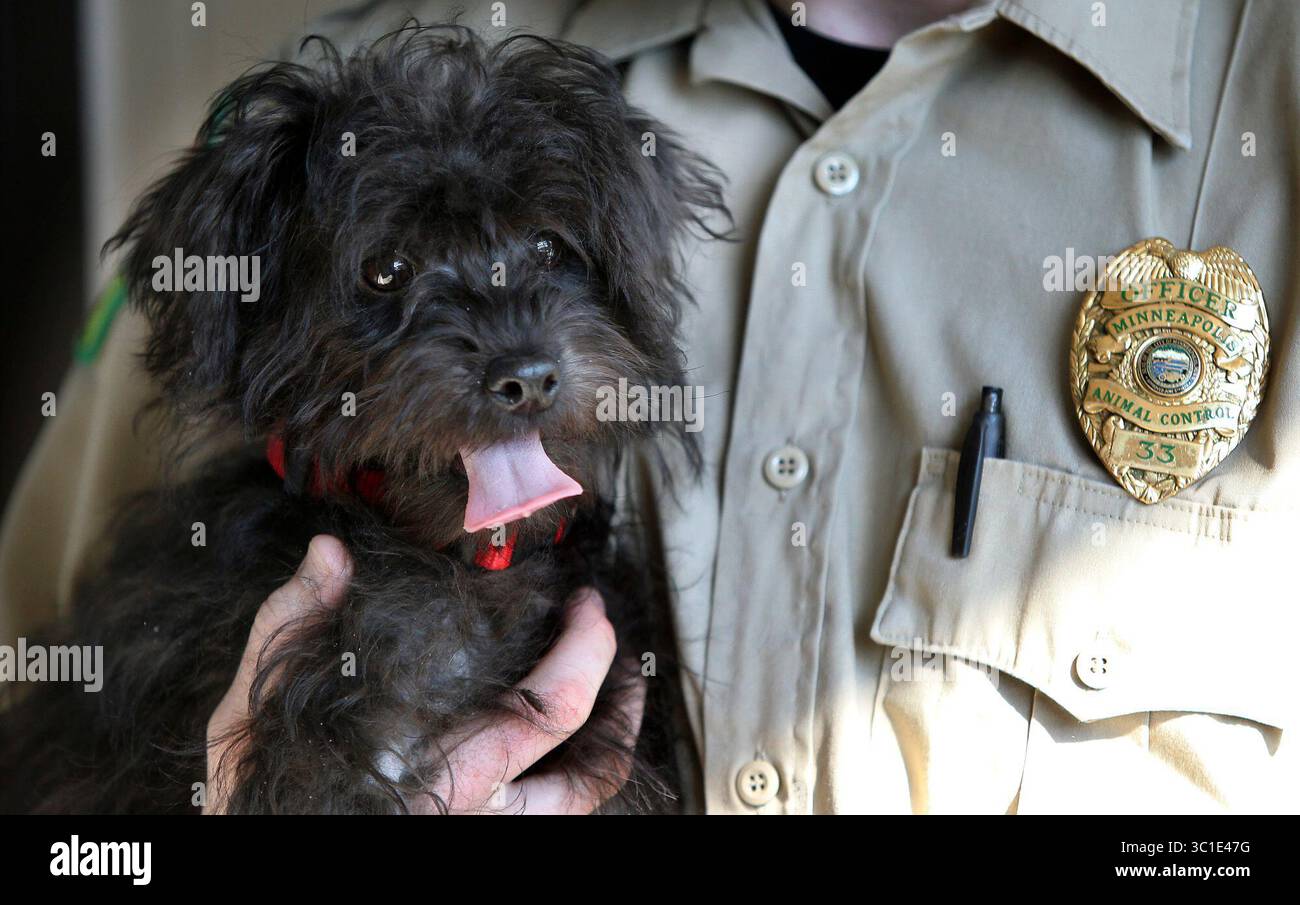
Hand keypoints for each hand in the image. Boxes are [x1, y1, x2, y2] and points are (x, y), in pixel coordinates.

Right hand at [203, 535, 640, 813]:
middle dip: (622, 709)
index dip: (591, 648)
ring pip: (579, 806)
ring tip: (607, 699)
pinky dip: (566, 776)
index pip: (556, 709)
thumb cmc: (256, 796)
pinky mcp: (472, 839)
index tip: (587, 605)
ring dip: (604, 749)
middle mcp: (478, 816)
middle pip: (595, 774)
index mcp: (445, 774)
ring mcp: (481, 834)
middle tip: (616, 650)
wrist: (246, 866)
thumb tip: (331, 555)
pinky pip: (549, 817)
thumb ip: (294, 624)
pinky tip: (552, 744)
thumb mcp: (255, 712)